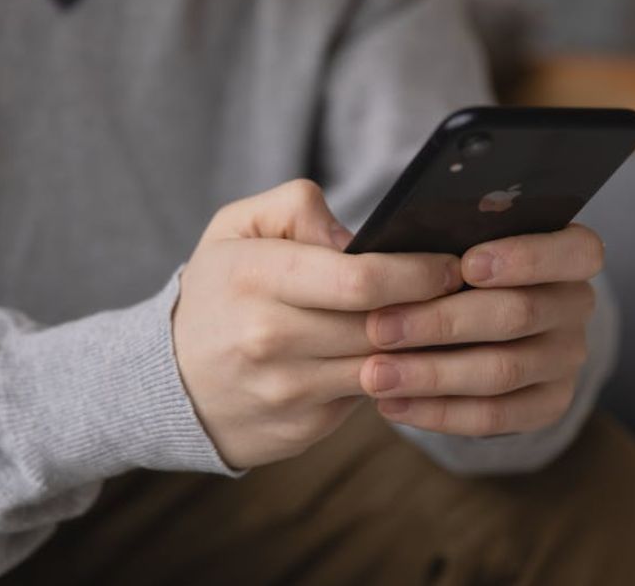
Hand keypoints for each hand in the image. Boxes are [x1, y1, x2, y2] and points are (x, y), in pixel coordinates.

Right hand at [173, 180, 461, 469]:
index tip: (450, 264)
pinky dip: (394, 378)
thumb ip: (295, 206)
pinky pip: (367, 400)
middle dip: (434, 309)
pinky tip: (407, 357)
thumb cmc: (217, 292)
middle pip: (382, 325)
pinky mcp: (300, 429)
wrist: (168, 381)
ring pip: (384, 367)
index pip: (360, 279)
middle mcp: (268, 338)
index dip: (418, 271)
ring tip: (447, 323)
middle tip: (467, 293)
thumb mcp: (236, 228)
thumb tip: (357, 236)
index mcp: (254, 277)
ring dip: (423, 347)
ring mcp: (285, 391)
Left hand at [360, 224, 603, 436]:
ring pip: (502, 370)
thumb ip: (435, 236)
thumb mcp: (450, 240)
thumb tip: (378, 243)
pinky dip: (439, 413)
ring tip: (375, 375)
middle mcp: (576, 304)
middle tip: (380, 328)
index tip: (466, 265)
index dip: (525, 257)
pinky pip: (495, 416)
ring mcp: (566, 358)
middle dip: (443, 322)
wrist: (466, 324)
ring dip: (431, 375)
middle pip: (519, 314)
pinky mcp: (548, 404)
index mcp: (569, 252)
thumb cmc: (451, 267)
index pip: (575, 251)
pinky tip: (392, 405)